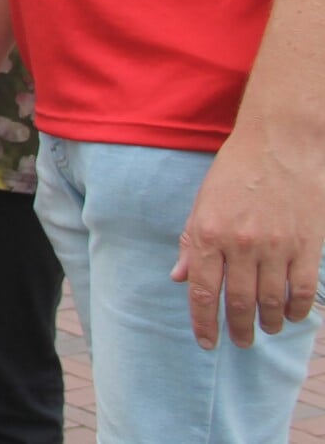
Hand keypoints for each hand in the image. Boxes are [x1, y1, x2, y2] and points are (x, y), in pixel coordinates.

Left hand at [170, 132, 324, 348]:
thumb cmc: (236, 170)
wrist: (282, 143)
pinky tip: (294, 316)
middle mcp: (241, 244)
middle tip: (241, 342)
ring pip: (273, 301)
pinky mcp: (306, 244)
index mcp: (209, 234)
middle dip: (238, 329)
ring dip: (269, 323)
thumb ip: (192, 243)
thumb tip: (179, 278)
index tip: (207, 342)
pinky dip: (299, 309)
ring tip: (266, 330)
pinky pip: (303, 289)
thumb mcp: (202, 203)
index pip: (203, 292)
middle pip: (239, 302)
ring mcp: (277, 246)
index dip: (204, 323)